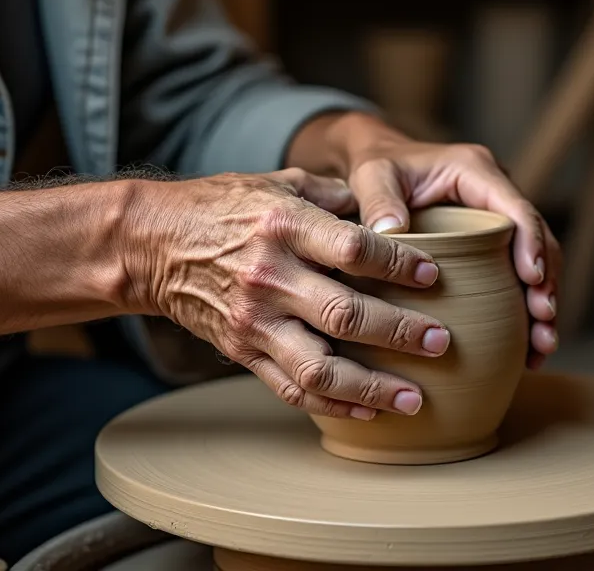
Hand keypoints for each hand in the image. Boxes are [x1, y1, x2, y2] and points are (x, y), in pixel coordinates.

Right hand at [124, 169, 451, 419]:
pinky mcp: (242, 351)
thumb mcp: (280, 182)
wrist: (152, 243)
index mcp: (284, 225)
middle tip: (441, 342)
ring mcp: (254, 320)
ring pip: (319, 366)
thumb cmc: (225, 206)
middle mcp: (270, 275)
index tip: (435, 276)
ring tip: (414, 399)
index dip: (398, 265)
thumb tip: (393, 208)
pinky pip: (291, 387)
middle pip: (345, 313)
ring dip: (372, 387)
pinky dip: (332, 404)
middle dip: (400, 333)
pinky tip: (368, 410)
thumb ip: (337, 195)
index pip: (352, 249)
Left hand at [291, 114, 560, 367]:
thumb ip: (379, 200)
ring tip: (542, 345)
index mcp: (475, 171)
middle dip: (547, 283)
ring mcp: (498, 219)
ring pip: (538, 261)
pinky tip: (527, 349)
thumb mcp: (372, 176)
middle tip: (544, 321)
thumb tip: (390, 233)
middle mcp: (496, 193)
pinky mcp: (494, 243)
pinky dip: (526, 311)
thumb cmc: (376, 168)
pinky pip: (520, 275)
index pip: (516, 209)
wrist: (378, 163)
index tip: (534, 280)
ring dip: (544, 303)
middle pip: (539, 239)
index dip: (532, 244)